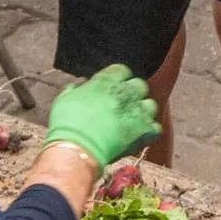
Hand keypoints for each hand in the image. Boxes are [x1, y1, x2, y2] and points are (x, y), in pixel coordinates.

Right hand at [46, 63, 161, 166]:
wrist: (78, 148)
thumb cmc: (66, 124)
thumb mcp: (64, 99)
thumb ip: (76, 89)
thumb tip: (80, 84)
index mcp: (107, 80)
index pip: (122, 70)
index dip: (118, 80)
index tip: (112, 89)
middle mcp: (126, 91)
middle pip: (139, 85)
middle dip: (132, 94)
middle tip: (122, 107)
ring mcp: (138, 110)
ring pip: (150, 104)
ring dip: (142, 111)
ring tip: (131, 122)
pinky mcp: (145, 130)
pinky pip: (155, 127)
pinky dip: (148, 131)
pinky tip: (136, 136)